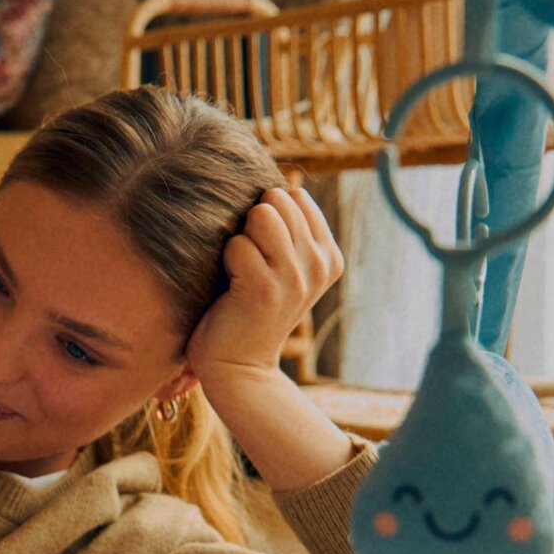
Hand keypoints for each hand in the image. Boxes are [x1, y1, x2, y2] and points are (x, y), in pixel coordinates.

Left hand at [185, 187, 342, 391]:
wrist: (237, 367)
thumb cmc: (246, 310)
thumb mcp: (281, 268)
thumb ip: (287, 230)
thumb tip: (270, 186)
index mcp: (329, 256)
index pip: (296, 196)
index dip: (267, 216)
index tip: (262, 254)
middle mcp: (319, 265)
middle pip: (278, 199)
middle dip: (251, 224)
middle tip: (246, 265)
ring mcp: (295, 277)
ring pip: (260, 215)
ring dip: (239, 239)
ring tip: (240, 272)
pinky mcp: (264, 288)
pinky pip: (236, 244)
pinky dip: (225, 260)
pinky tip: (230, 288)